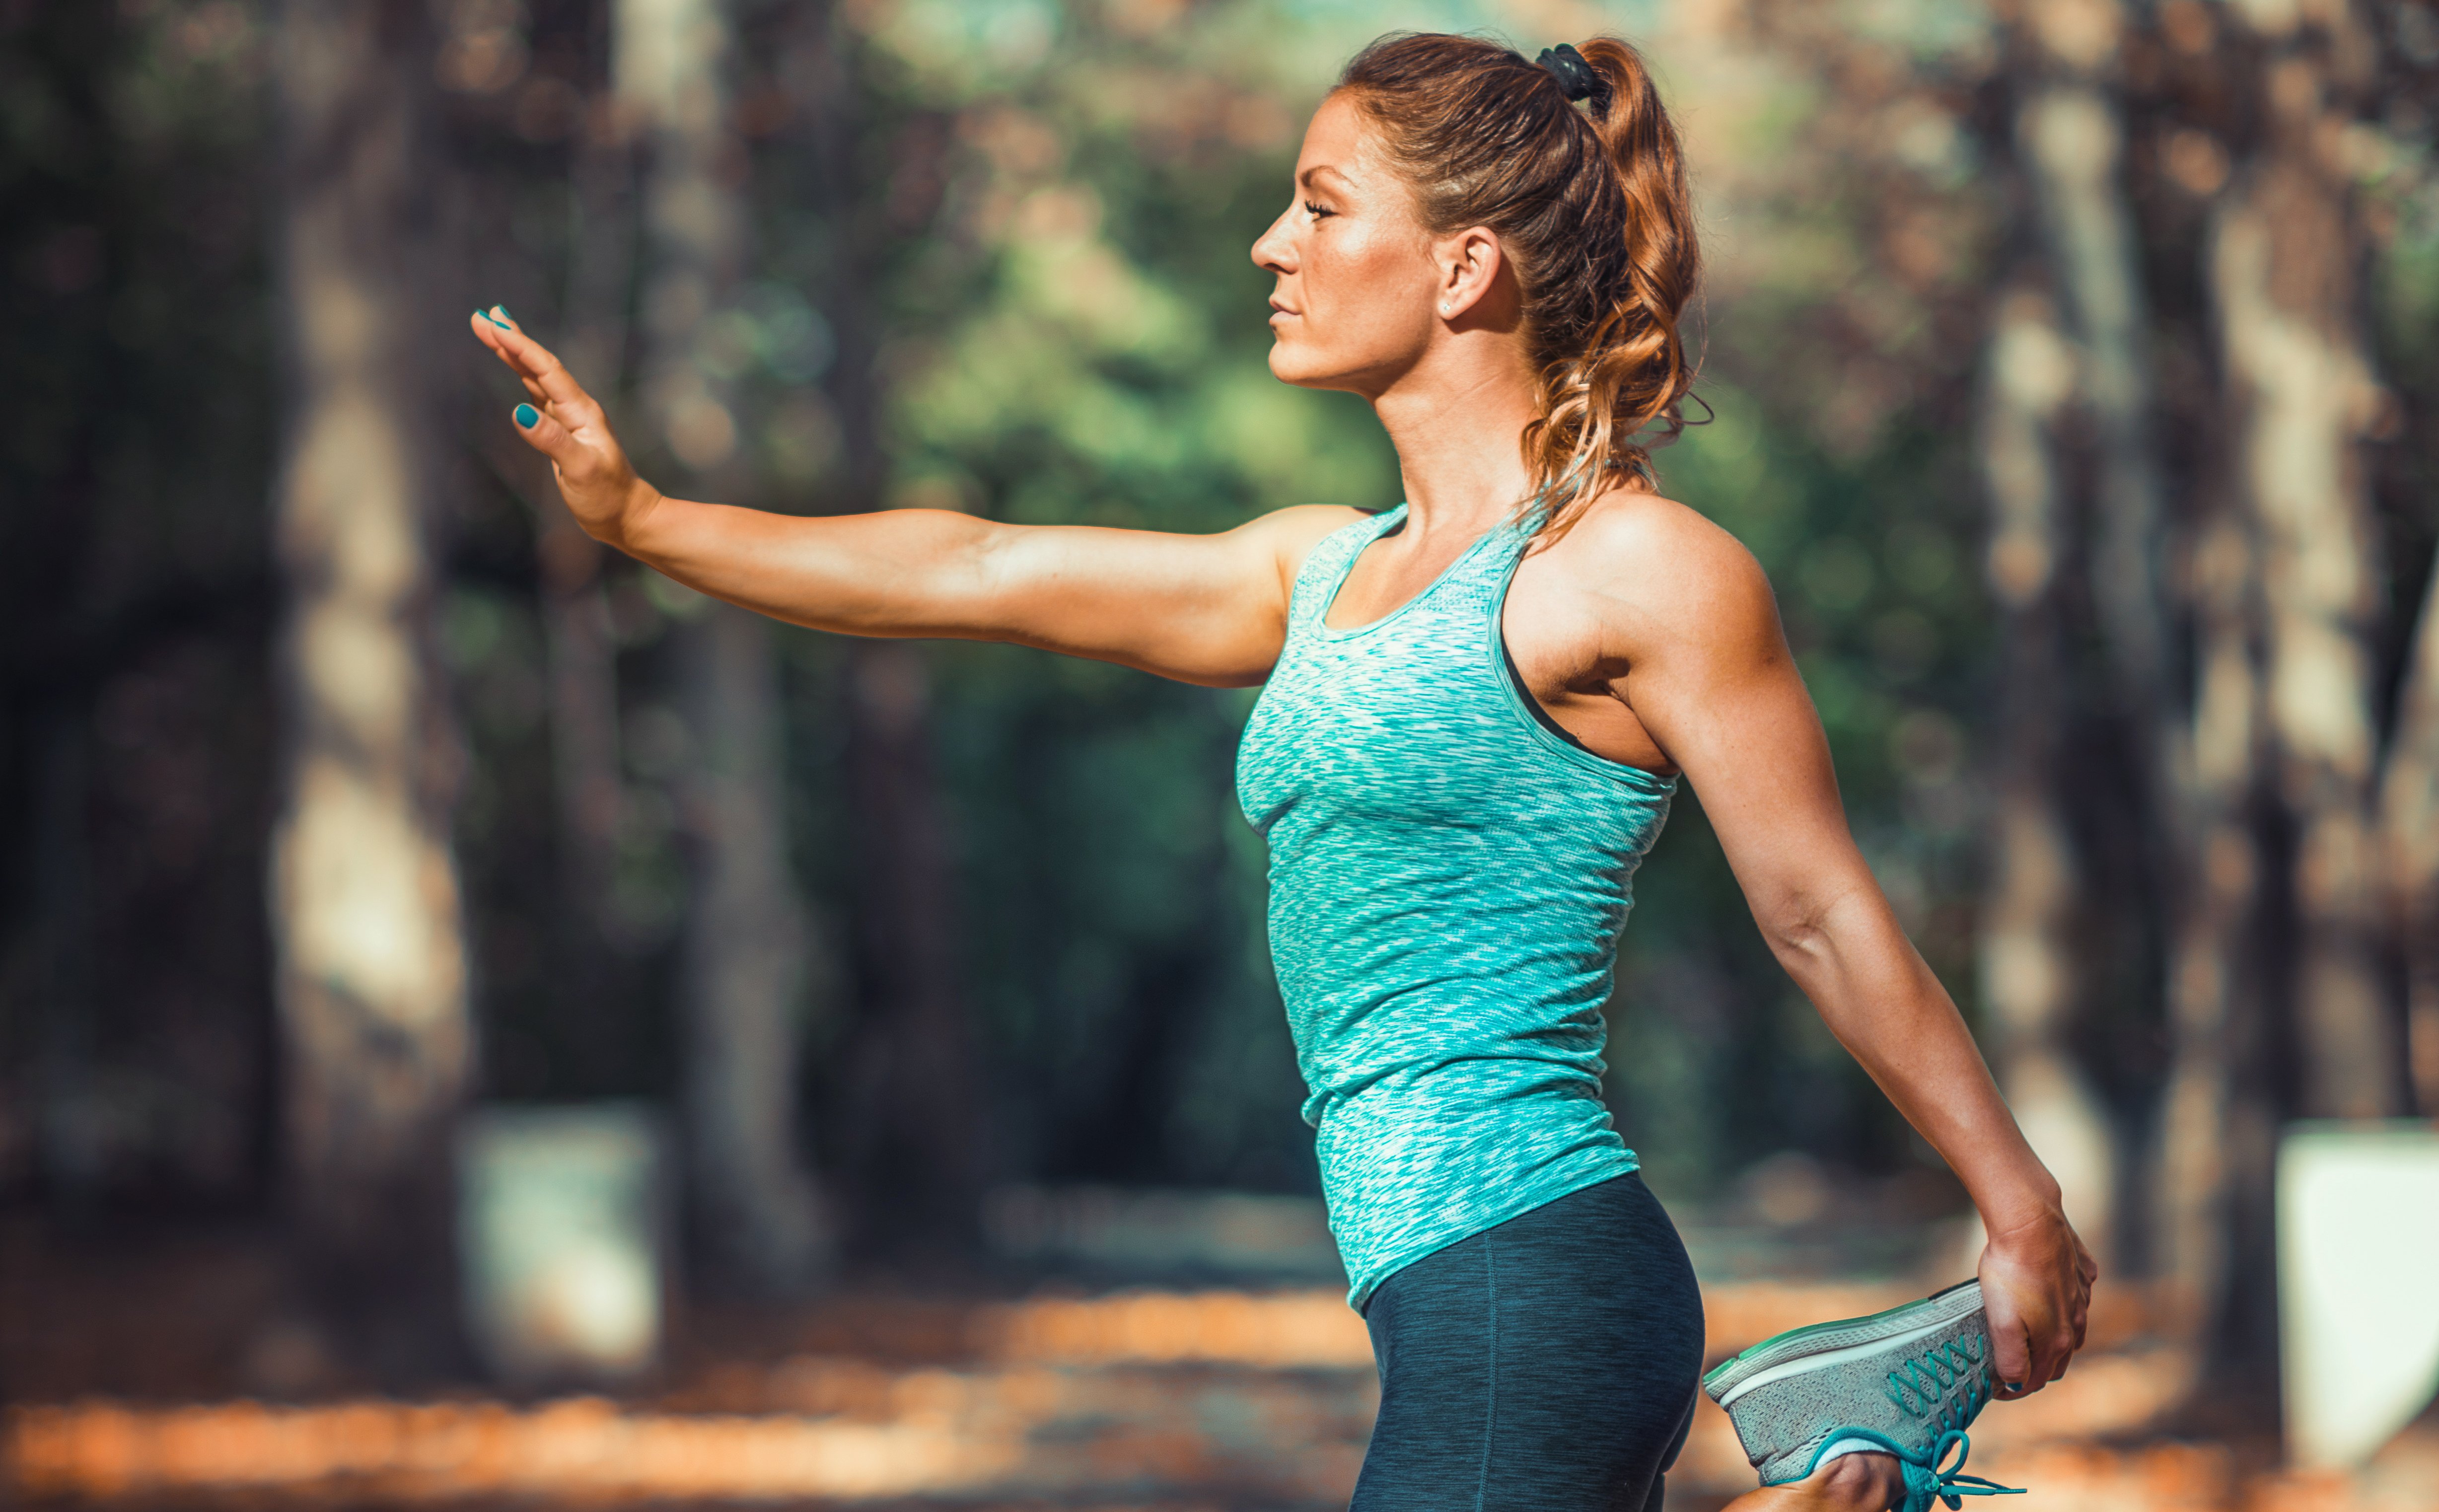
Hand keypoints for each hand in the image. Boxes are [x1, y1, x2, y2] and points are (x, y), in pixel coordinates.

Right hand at [469, 307, 659, 545]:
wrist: (626, 516)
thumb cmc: (607, 497)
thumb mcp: (580, 469)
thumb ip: (551, 440)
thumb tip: (519, 412)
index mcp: (581, 412)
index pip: (546, 369)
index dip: (519, 345)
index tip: (492, 324)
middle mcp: (575, 409)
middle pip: (538, 365)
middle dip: (510, 339)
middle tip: (481, 315)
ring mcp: (567, 418)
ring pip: (535, 376)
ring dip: (513, 352)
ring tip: (490, 327)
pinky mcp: (561, 431)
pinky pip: (536, 393)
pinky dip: (521, 374)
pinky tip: (512, 363)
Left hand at [1976, 1201, 2095, 1399]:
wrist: (2031, 1222)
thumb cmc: (2012, 1271)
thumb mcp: (2002, 1321)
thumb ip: (2010, 1357)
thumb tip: (2014, 1384)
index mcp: (2056, 1340)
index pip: (2038, 1379)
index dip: (2014, 1389)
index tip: (1994, 1391)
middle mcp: (2076, 1322)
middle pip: (2057, 1361)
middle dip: (2034, 1371)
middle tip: (2009, 1371)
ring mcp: (2082, 1296)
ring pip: (2070, 1331)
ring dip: (2051, 1343)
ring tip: (2028, 1343)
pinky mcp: (2082, 1272)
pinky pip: (2076, 1296)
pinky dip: (2064, 1307)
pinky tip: (2049, 1300)